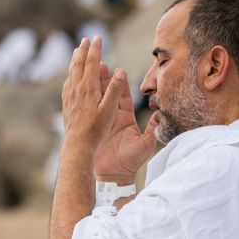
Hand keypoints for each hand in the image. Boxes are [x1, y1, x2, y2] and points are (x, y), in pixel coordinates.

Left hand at [61, 37, 123, 151]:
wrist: (77, 145)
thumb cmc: (96, 129)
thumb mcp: (109, 110)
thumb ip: (115, 90)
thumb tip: (120, 71)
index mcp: (88, 88)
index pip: (91, 63)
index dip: (95, 49)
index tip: (98, 38)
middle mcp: (76, 89)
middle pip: (78, 64)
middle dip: (83, 50)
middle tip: (86, 39)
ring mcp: (69, 96)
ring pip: (71, 72)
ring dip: (75, 59)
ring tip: (77, 51)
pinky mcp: (66, 103)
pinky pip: (67, 82)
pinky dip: (71, 73)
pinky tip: (71, 75)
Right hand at [94, 58, 158, 183]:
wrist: (115, 176)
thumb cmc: (131, 162)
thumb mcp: (146, 144)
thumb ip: (153, 129)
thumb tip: (161, 114)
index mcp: (125, 118)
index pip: (123, 96)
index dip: (120, 82)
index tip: (118, 69)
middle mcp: (113, 117)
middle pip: (108, 93)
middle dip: (103, 78)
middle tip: (100, 62)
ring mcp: (102, 122)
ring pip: (97, 99)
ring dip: (93, 85)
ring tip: (87, 70)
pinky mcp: (93, 128)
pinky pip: (88, 111)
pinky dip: (84, 100)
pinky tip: (78, 89)